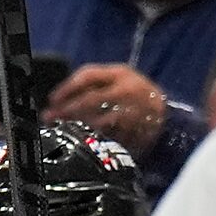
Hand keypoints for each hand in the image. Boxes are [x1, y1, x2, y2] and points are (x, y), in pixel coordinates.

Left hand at [45, 63, 168, 151]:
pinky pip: (107, 137)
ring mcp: (130, 114)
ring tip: (61, 129)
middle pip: (89, 100)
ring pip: (96, 121)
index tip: (52, 99)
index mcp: (121, 74)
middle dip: (66, 110)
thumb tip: (62, 97)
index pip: (88, 76)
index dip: (67, 87)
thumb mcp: (119, 78)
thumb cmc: (136, 95)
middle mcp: (126, 92)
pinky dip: (90, 138)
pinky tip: (79, 140)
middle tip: (49, 117)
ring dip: (75, 126)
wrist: (166, 117)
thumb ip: (94, 83)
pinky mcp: (133, 132)